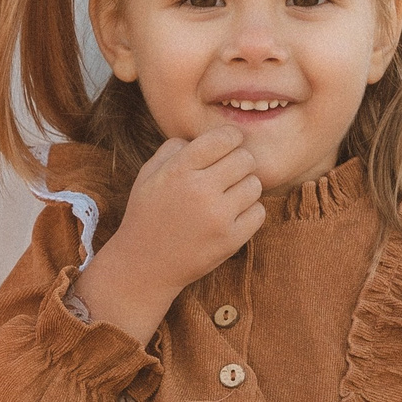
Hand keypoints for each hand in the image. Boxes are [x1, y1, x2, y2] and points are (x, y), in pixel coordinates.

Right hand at [72, 125, 264, 344]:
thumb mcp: (149, 174)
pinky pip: (258, 212)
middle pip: (245, 159)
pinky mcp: (230, 240)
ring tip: (227, 197)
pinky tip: (231, 216)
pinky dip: (249, 212)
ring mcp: (217, 217)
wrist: (143, 266)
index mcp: (179, 170)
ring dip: (244, 188)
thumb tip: (207, 136)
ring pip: (254, 185)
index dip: (231, 139)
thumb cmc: (147, 215)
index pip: (225, 138)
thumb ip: (175, 148)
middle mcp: (200, 190)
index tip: (227, 147)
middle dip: (239, 163)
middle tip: (227, 175)